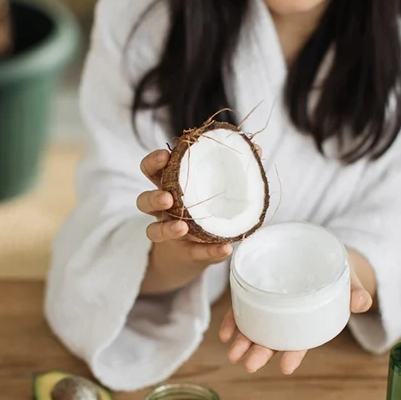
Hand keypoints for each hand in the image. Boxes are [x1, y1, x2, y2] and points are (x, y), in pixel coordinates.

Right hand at [137, 149, 232, 295]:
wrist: (202, 244)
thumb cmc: (207, 204)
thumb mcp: (216, 185)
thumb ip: (233, 168)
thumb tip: (256, 147)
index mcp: (167, 185)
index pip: (151, 171)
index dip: (153, 163)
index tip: (165, 157)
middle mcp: (163, 209)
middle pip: (144, 200)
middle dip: (154, 198)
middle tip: (168, 198)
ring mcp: (169, 231)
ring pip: (152, 230)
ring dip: (166, 228)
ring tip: (182, 228)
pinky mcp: (184, 251)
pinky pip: (193, 252)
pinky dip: (210, 251)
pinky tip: (225, 248)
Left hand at [219, 263, 372, 373]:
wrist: (323, 252)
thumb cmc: (338, 271)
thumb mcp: (351, 280)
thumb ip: (356, 292)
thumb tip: (362, 302)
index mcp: (309, 320)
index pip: (301, 341)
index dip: (293, 353)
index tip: (286, 367)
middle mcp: (288, 318)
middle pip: (273, 338)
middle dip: (260, 352)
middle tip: (249, 364)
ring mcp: (271, 307)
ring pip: (255, 328)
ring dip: (243, 341)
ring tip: (232, 353)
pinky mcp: (258, 292)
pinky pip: (243, 310)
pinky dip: (233, 322)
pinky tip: (225, 332)